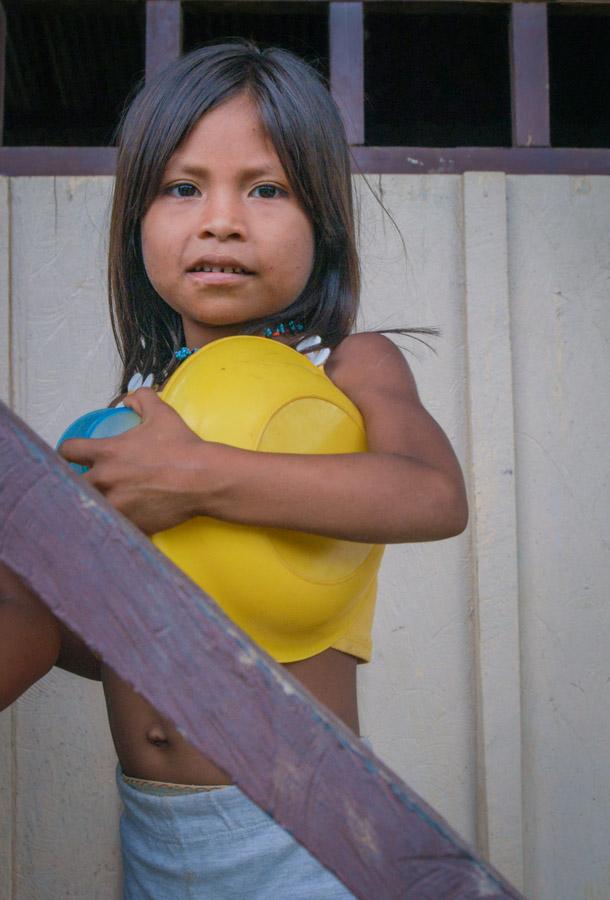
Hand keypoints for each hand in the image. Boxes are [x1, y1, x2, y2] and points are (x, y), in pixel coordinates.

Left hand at [59, 388, 206, 533]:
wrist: (204, 479)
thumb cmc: (182, 446)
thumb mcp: (162, 414)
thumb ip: (142, 399)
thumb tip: (129, 399)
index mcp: (107, 453)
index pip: (68, 451)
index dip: (67, 452)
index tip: (73, 455)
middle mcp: (105, 480)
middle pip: (71, 485)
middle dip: (77, 482)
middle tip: (90, 481)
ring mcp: (116, 506)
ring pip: (90, 508)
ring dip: (95, 503)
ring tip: (106, 501)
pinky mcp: (131, 524)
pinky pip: (114, 525)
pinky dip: (118, 520)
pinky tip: (126, 515)